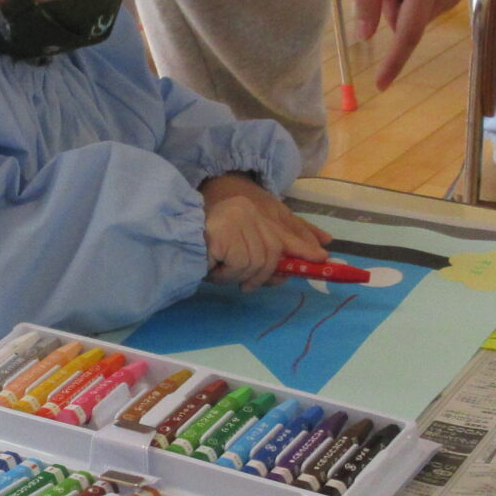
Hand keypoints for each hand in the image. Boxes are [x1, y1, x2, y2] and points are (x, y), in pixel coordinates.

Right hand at [202, 174, 331, 289]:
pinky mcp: (228, 233)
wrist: (173, 239)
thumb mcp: (239, 250)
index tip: (322, 257)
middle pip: (274, 251)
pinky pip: (240, 265)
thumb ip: (265, 256)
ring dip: (238, 275)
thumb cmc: (204, 248)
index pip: (287, 228)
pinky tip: (213, 268)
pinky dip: (226, 274)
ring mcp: (239, 220)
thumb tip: (286, 274)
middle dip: (264, 274)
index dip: (304, 245)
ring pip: (257, 262)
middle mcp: (250, 211)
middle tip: (246, 286)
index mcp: (255, 210)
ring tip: (220, 271)